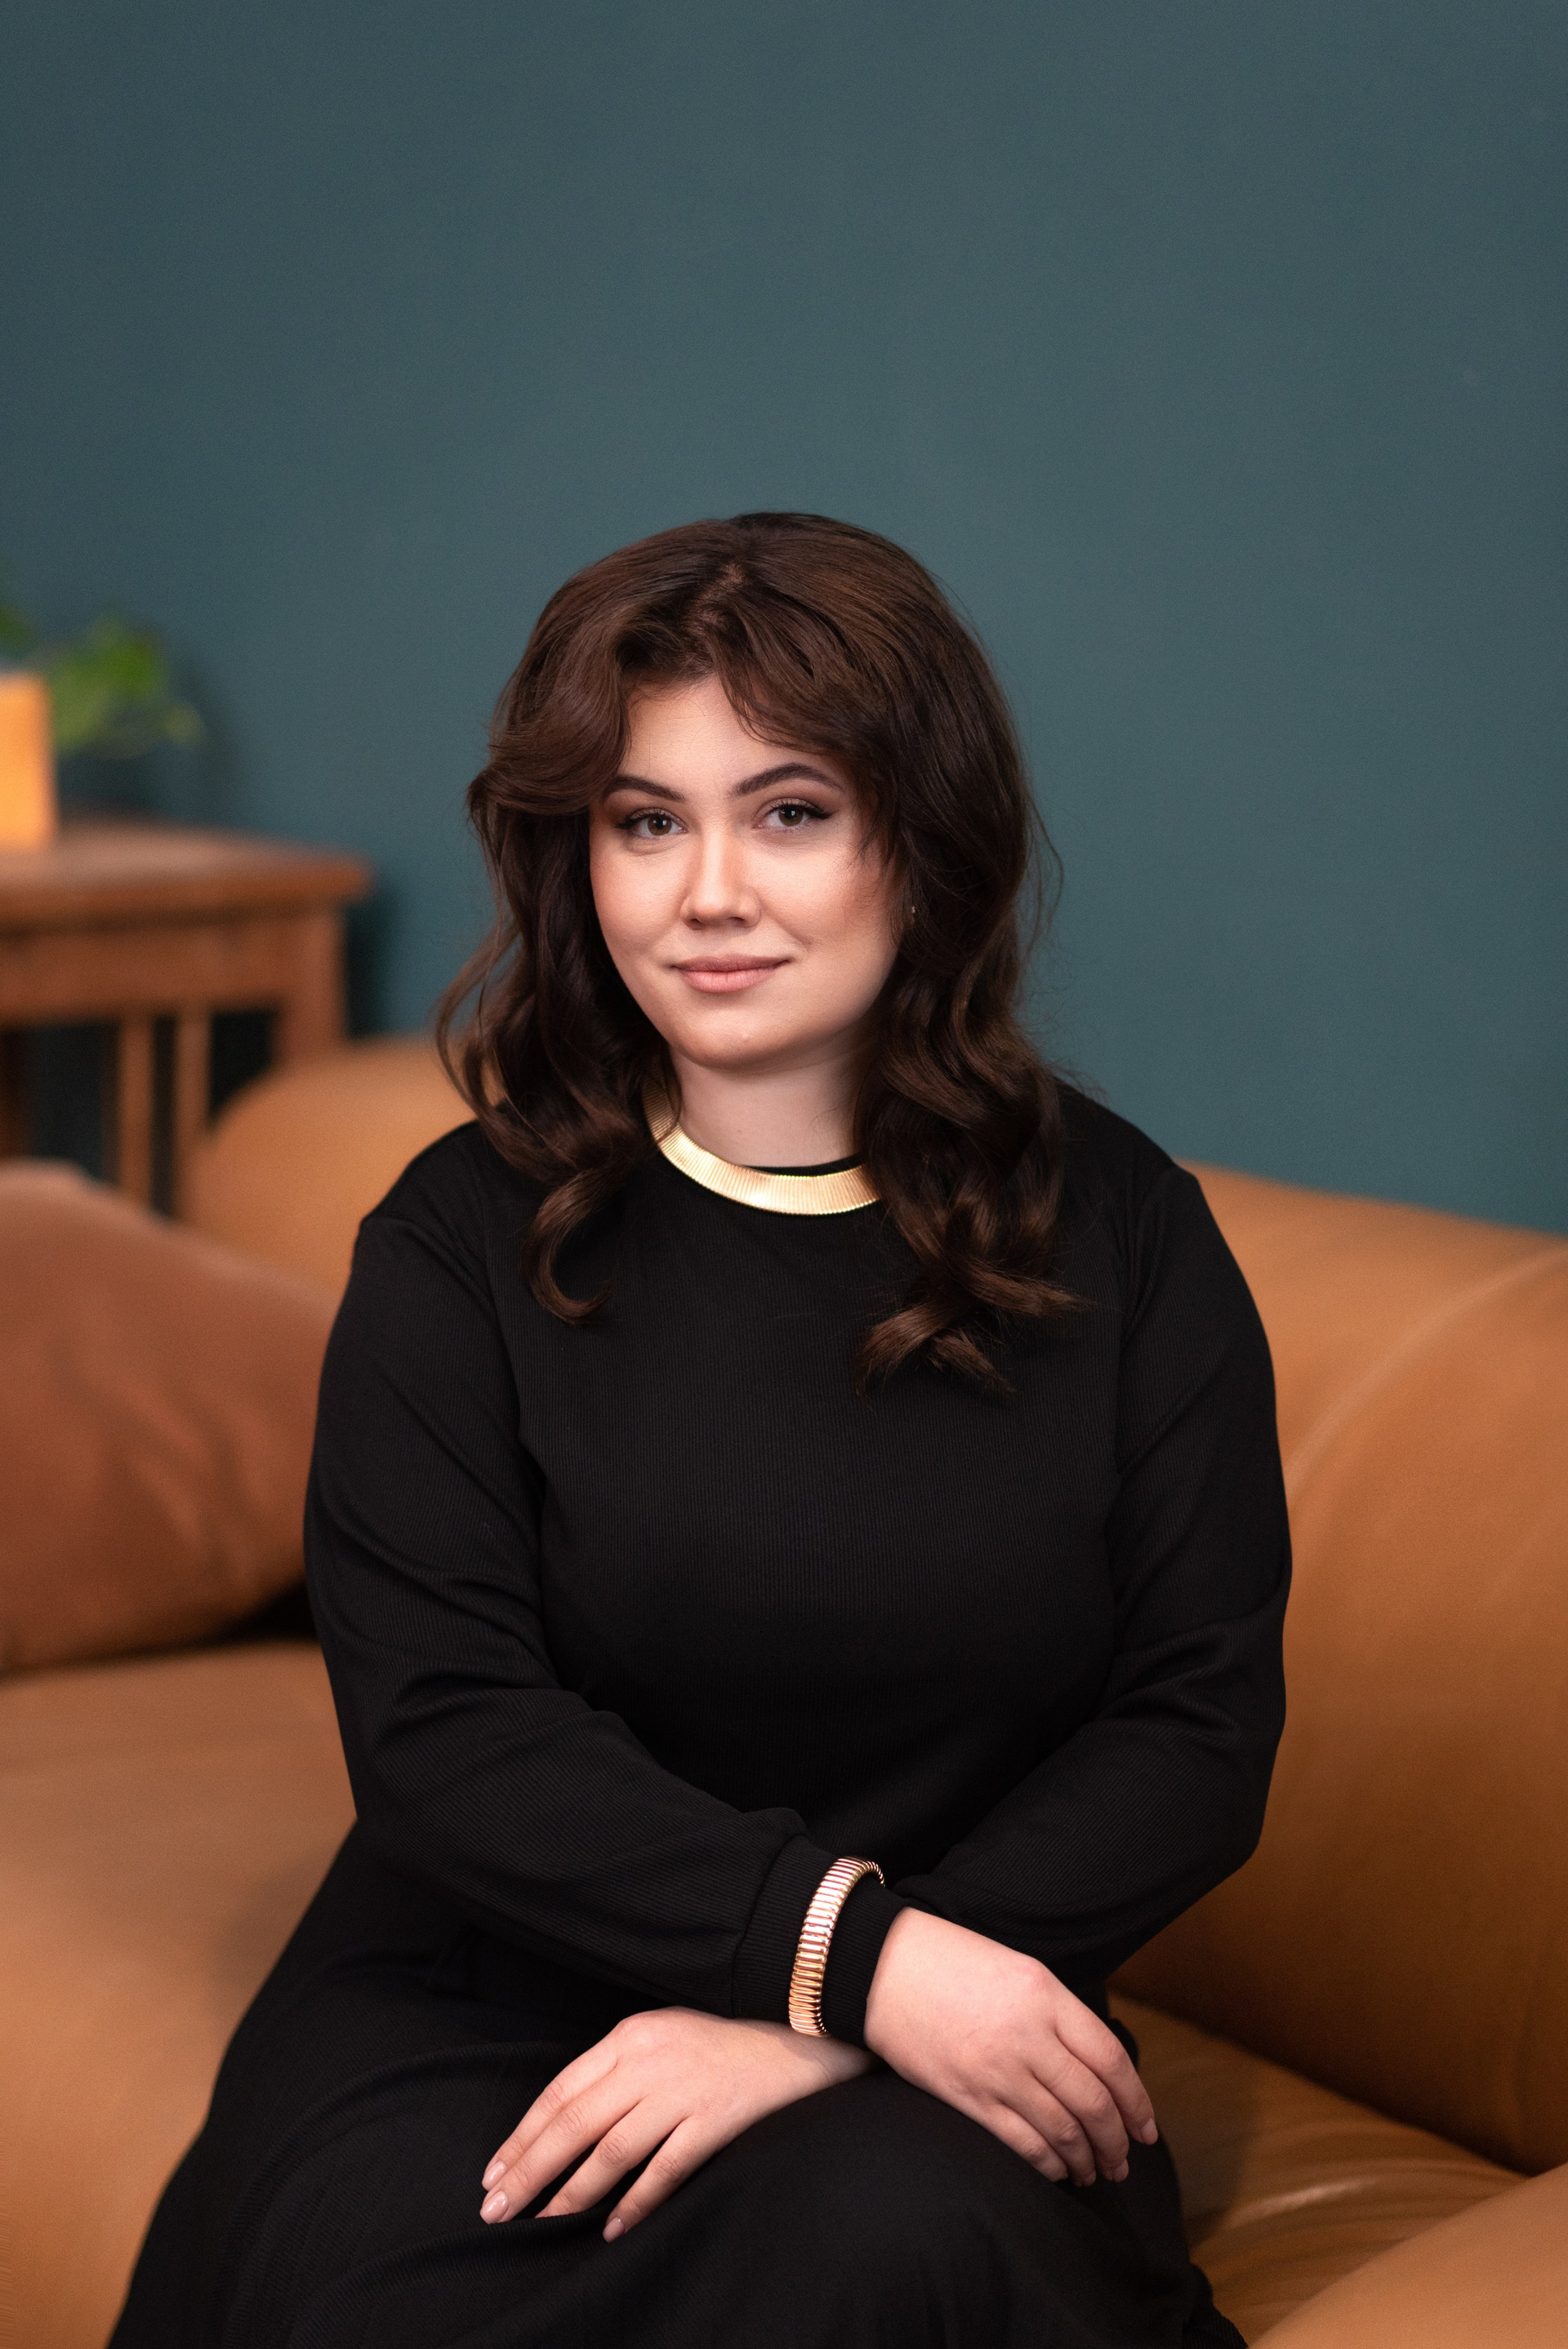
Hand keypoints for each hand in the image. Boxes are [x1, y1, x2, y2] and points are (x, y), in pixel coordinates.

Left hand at [479, 2007, 870, 2240]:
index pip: (561, 2090)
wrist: (804, 2038)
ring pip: (610, 2149)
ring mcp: (683, 2089)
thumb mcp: (666, 2035)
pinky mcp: (716, 2119)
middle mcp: (650, 2059)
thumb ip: (620, 2068)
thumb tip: (568, 2123)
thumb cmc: (728, 2044)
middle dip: (529, 2169)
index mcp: (631, 2035)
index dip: (522, 2135)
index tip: (494, 2172)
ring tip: (542, 2224)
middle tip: (497, 2209)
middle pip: (574, 2122)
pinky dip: (634, 2201)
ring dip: (570, 2192)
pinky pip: (664, 2168)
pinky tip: (610, 2228)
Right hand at [863, 1909, 1156, 2188]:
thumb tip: (1094, 2067)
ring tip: (1094, 2172)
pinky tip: (1057, 2171)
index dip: (1137, 2101)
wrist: (879, 1966)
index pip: (1111, 2059)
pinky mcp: (966, 2097)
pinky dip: (1047, 2165)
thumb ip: (1057, 2014)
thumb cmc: (951, 1961)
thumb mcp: (1018, 1969)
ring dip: (1085, 2159)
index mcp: (1045, 1995)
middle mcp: (1027, 2035)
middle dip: (1116, 2140)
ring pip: (1062, 2131)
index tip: (1146, 2128)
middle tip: (1123, 2160)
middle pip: (1092, 2103)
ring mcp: (996, 2070)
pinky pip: (1021, 2144)